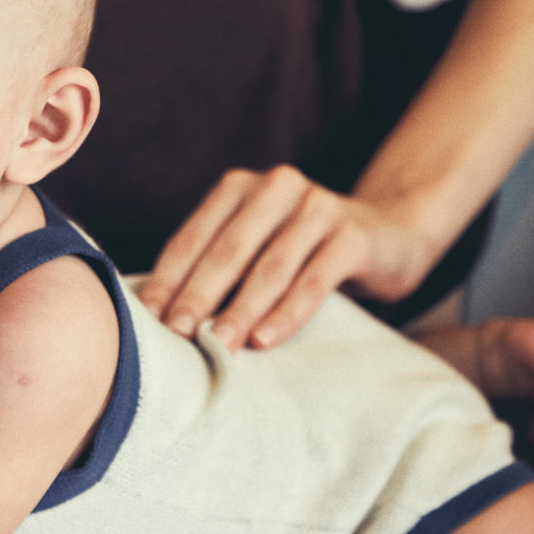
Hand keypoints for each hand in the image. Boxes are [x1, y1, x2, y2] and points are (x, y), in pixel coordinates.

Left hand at [138, 165, 428, 350]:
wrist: (387, 236)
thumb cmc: (301, 251)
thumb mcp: (256, 247)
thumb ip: (216, 266)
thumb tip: (159, 315)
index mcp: (238, 187)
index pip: (193, 237)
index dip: (168, 279)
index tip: (146, 320)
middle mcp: (276, 187)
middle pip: (227, 251)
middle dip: (197, 296)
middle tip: (176, 336)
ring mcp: (317, 206)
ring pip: (269, 267)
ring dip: (240, 311)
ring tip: (217, 346)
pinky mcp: (351, 235)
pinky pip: (313, 279)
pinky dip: (287, 313)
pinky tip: (265, 340)